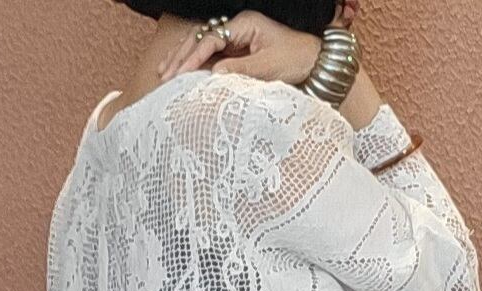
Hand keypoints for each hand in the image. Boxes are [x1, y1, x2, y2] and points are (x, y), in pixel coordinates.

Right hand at [158, 11, 321, 87]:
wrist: (316, 62)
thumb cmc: (297, 59)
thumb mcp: (269, 66)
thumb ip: (241, 70)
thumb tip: (214, 76)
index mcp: (245, 24)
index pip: (211, 38)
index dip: (193, 56)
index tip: (179, 73)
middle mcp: (238, 28)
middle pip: (202, 39)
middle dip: (182, 56)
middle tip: (164, 75)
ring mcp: (237, 39)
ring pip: (203, 47)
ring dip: (184, 59)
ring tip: (164, 72)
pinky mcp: (239, 52)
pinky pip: (212, 56)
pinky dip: (195, 65)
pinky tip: (181, 72)